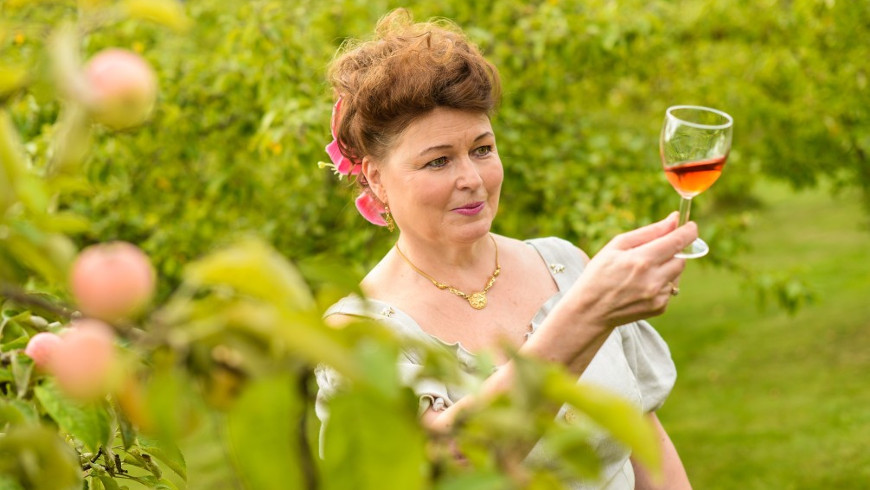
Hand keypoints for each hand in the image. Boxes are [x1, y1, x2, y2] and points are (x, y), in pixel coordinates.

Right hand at [565, 212, 696, 328]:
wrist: (590, 310)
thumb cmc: (599, 273)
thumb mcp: (617, 246)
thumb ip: (649, 232)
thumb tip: (674, 220)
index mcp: (642, 260)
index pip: (678, 241)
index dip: (689, 231)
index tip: (691, 226)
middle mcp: (653, 279)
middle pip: (682, 258)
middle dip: (673, 251)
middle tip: (655, 251)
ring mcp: (658, 296)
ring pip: (677, 274)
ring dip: (666, 268)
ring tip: (642, 272)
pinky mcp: (659, 307)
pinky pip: (670, 289)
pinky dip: (661, 283)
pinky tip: (641, 286)